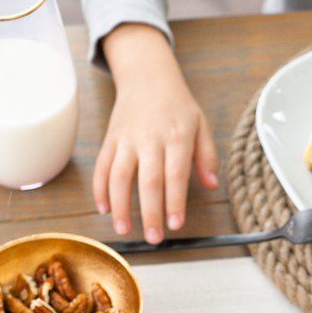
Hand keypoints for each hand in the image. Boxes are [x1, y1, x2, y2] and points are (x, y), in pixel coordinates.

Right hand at [95, 24, 218, 241]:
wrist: (147, 75)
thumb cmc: (177, 105)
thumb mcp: (201, 124)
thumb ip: (207, 156)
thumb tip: (211, 184)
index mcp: (176, 136)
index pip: (175, 174)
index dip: (175, 201)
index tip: (176, 224)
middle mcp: (150, 138)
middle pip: (148, 180)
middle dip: (150, 212)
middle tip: (154, 238)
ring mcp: (127, 139)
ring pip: (119, 175)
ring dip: (120, 205)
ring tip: (124, 229)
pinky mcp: (111, 139)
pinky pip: (102, 166)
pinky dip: (100, 188)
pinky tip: (104, 208)